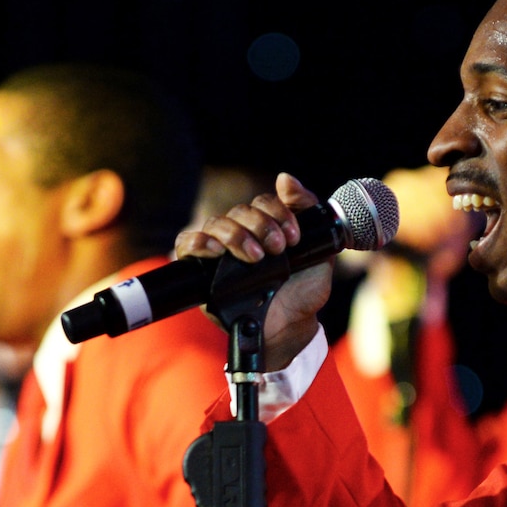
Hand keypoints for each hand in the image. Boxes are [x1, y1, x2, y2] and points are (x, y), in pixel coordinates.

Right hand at [175, 173, 330, 370]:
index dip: (278, 213)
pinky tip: (215, 251)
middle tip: (276, 249)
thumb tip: (285, 178)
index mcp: (266, 226)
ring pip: (215, 224)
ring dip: (235, 235)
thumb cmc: (303, 290)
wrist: (291, 327)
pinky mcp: (201, 271)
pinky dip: (198, 243)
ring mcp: (220, 251)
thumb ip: (308, 212)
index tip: (293, 238)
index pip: (262, 203)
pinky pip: (187, 244)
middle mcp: (241, 234)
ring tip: (255, 257)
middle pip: (239, 211)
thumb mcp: (319, 250)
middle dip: (260, 226)